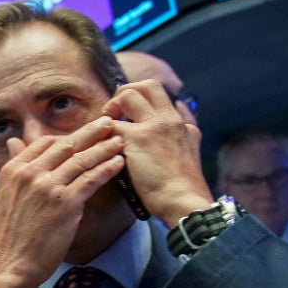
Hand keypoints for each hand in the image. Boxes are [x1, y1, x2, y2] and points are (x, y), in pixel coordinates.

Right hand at [0, 115, 125, 287]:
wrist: (10, 264)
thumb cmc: (8, 236)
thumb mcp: (2, 195)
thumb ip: (13, 166)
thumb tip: (14, 142)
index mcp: (14, 169)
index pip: (44, 143)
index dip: (66, 136)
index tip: (82, 134)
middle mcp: (30, 173)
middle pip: (66, 144)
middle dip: (90, 132)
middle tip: (109, 122)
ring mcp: (48, 187)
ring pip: (82, 159)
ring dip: (104, 147)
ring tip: (120, 140)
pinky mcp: (66, 203)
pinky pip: (91, 179)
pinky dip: (107, 168)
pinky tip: (118, 163)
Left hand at [102, 79, 213, 225]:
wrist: (185, 202)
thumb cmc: (182, 191)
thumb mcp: (188, 158)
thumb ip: (177, 142)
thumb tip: (162, 141)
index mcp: (183, 125)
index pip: (162, 97)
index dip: (141, 99)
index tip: (129, 113)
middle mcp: (170, 119)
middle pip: (147, 86)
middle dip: (126, 92)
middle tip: (113, 113)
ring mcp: (154, 126)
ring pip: (127, 96)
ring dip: (111, 108)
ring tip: (105, 128)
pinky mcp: (138, 139)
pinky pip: (111, 125)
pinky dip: (102, 133)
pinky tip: (98, 145)